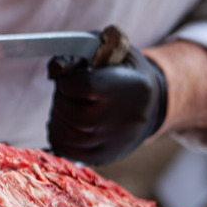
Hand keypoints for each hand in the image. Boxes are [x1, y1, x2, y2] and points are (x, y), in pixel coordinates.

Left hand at [46, 46, 167, 164]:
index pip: (83, 86)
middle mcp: (124, 119)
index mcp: (129, 87)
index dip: (68, 80)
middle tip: (67, 91)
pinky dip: (57, 133)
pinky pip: (66, 149)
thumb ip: (76, 54)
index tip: (71, 77)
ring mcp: (115, 142)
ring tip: (68, 104)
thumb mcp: (105, 50)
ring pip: (66, 134)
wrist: (151, 103)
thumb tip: (54, 70)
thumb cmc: (122, 70)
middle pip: (72, 113)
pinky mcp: (104, 156)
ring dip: (57, 116)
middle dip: (61, 99)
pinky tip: (65, 120)